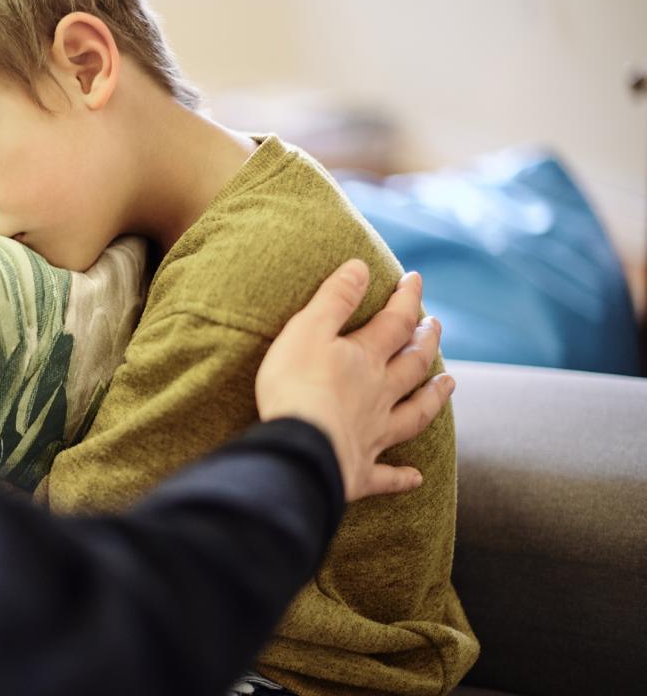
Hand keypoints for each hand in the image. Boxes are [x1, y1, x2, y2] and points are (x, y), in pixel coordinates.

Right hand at [255, 260, 452, 501]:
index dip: (406, 299)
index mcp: (365, 360)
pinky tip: (417, 478)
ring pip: (414, 415)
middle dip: (426, 342)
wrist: (297, 449)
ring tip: (449, 384)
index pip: (394, 323)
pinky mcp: (360, 471)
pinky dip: (403, 477)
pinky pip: (387, 476)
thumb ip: (335, 298)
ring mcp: (373, 435)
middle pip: (412, 366)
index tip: (415, 280)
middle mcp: (379, 395)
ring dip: (433, 399)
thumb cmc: (296, 386)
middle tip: (436, 326)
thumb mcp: (307, 330)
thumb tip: (361, 266)